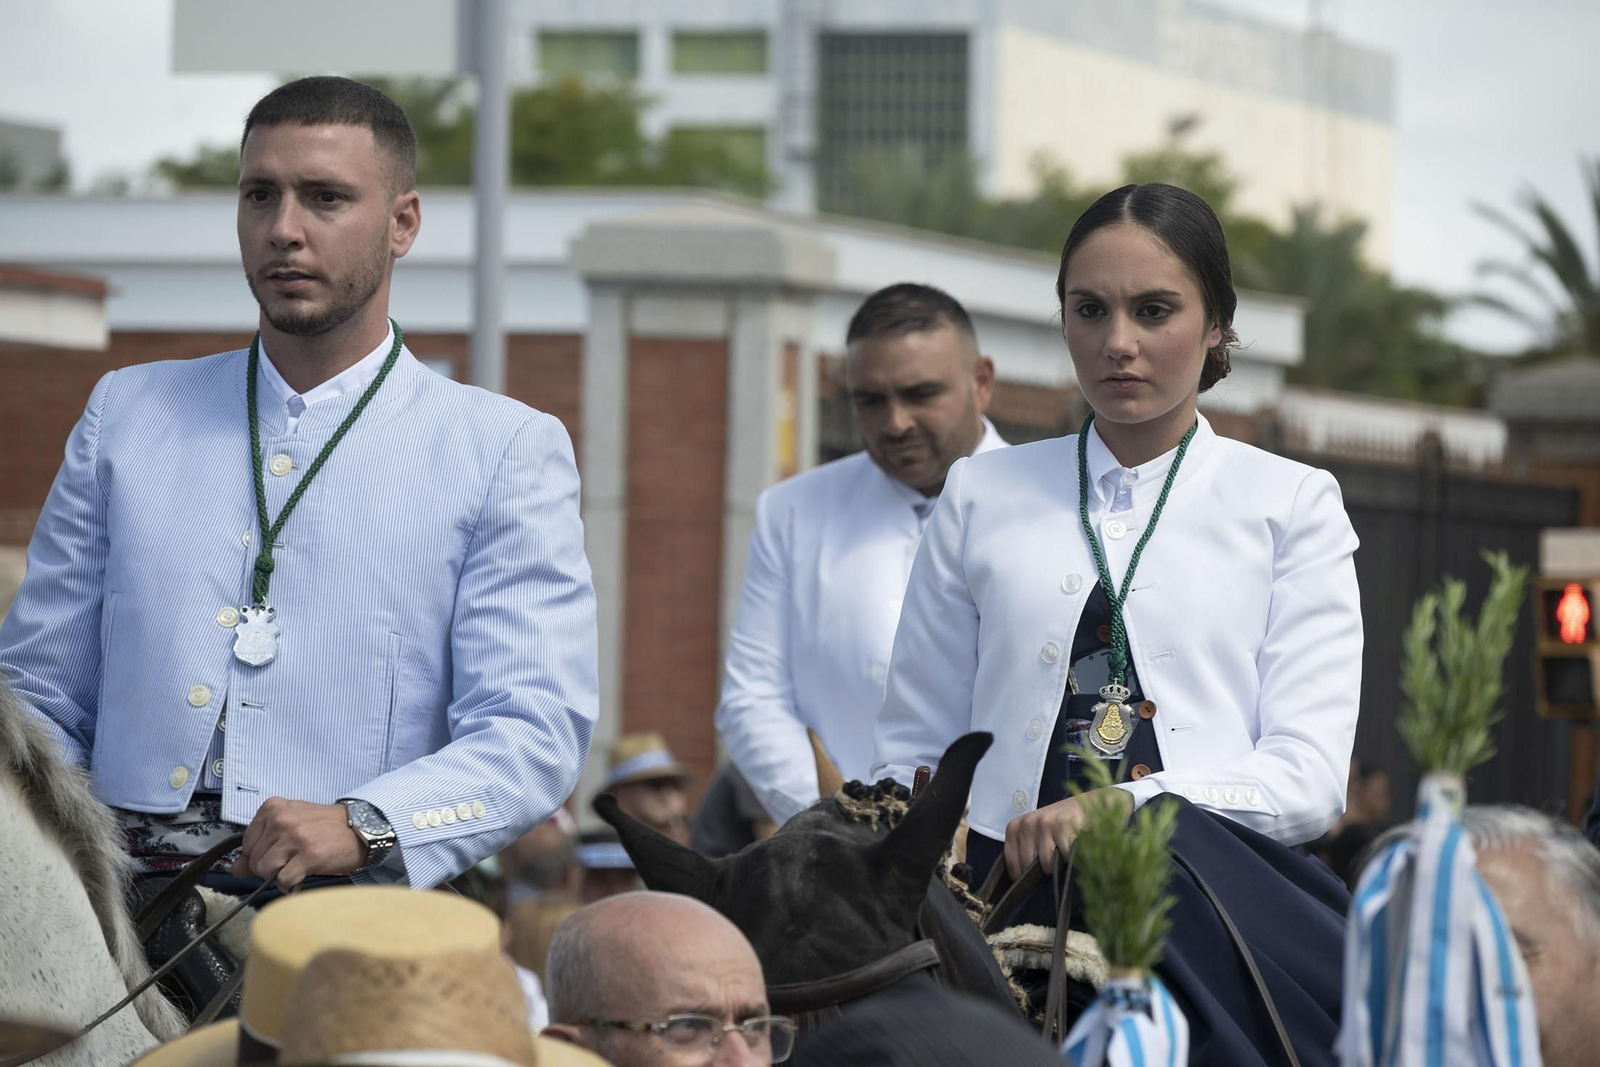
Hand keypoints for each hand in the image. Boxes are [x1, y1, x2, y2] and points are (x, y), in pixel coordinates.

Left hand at [231, 798, 364, 889]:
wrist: (359, 829)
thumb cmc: (322, 828)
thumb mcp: (288, 828)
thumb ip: (259, 845)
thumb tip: (236, 869)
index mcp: (273, 808)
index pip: (246, 844)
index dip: (260, 854)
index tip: (280, 851)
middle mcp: (281, 819)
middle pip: (255, 859)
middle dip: (270, 867)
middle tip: (293, 857)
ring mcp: (295, 837)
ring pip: (265, 871)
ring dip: (280, 875)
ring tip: (298, 865)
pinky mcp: (308, 855)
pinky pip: (283, 880)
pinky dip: (291, 884)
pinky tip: (303, 875)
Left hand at [1002, 787, 1133, 878]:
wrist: (1089, 805)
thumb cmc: (1061, 825)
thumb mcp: (1037, 833)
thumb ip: (1026, 850)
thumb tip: (1019, 882)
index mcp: (1016, 827)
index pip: (1011, 862)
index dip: (1023, 874)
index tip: (1034, 876)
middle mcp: (1027, 824)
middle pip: (1028, 867)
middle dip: (1042, 871)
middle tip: (1054, 859)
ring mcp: (1044, 824)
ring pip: (1046, 865)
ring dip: (1058, 865)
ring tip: (1064, 852)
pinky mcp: (1061, 827)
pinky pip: (1063, 857)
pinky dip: (1070, 857)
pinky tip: (1074, 846)